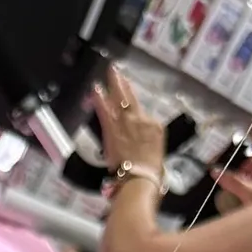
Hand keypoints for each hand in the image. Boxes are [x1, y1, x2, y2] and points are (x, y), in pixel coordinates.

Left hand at [94, 66, 165, 180]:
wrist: (141, 179)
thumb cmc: (150, 174)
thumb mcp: (157, 157)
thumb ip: (148, 147)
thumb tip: (142, 148)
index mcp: (155, 127)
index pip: (143, 115)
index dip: (134, 110)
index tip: (128, 102)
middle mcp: (141, 120)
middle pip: (132, 99)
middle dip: (123, 84)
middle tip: (117, 71)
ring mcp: (126, 122)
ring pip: (119, 99)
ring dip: (113, 84)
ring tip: (110, 71)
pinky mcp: (112, 128)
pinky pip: (105, 109)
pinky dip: (99, 98)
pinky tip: (95, 88)